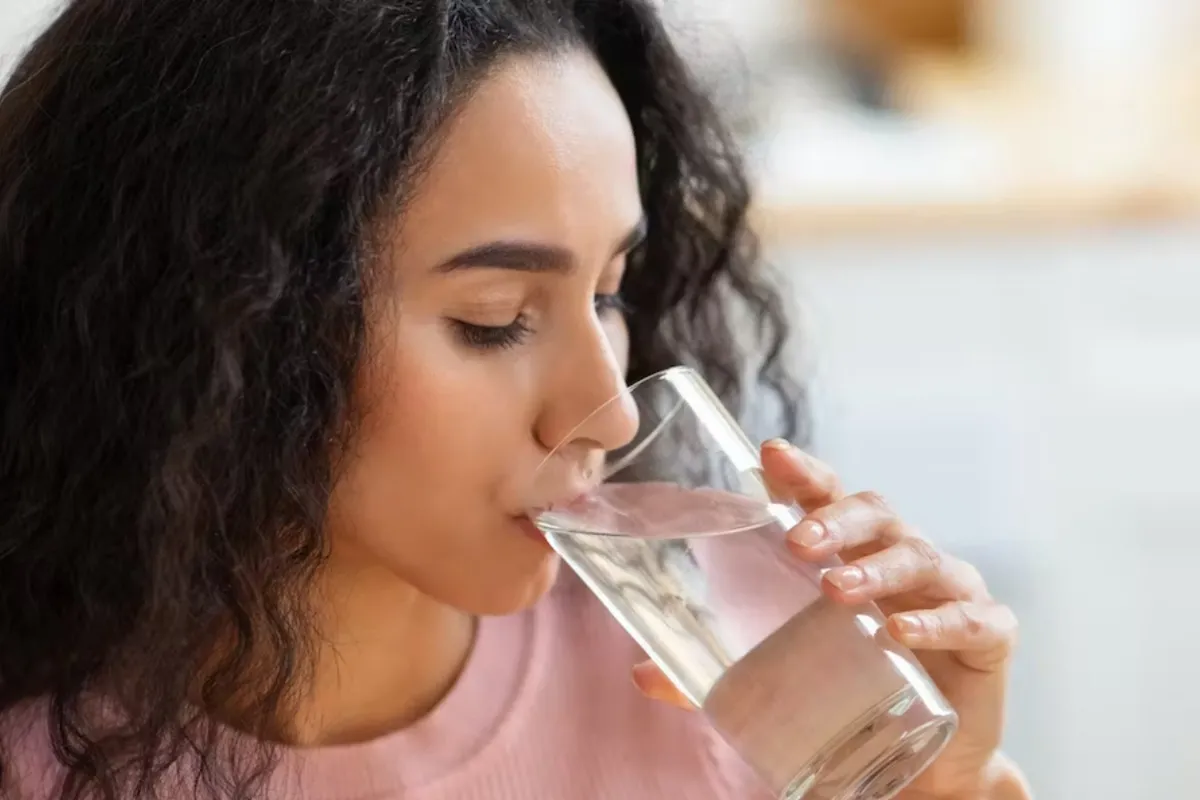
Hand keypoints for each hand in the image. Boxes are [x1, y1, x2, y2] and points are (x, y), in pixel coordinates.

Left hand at [632, 439, 1023, 799]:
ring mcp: (949, 590)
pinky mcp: (990, 632)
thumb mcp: (784, 678)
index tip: (770, 454)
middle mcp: (900, 559)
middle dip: (835, 518)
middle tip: (798, 541)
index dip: (803, 472)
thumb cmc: (851, 694)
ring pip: (919, 555)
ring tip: (837, 590)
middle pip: (875, 512)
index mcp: (852, 554)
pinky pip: (971, 616)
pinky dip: (938, 622)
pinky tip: (902, 634)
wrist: (925, 765)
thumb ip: (716, 675)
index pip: (827, 497)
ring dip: (877, 567)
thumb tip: (641, 674)